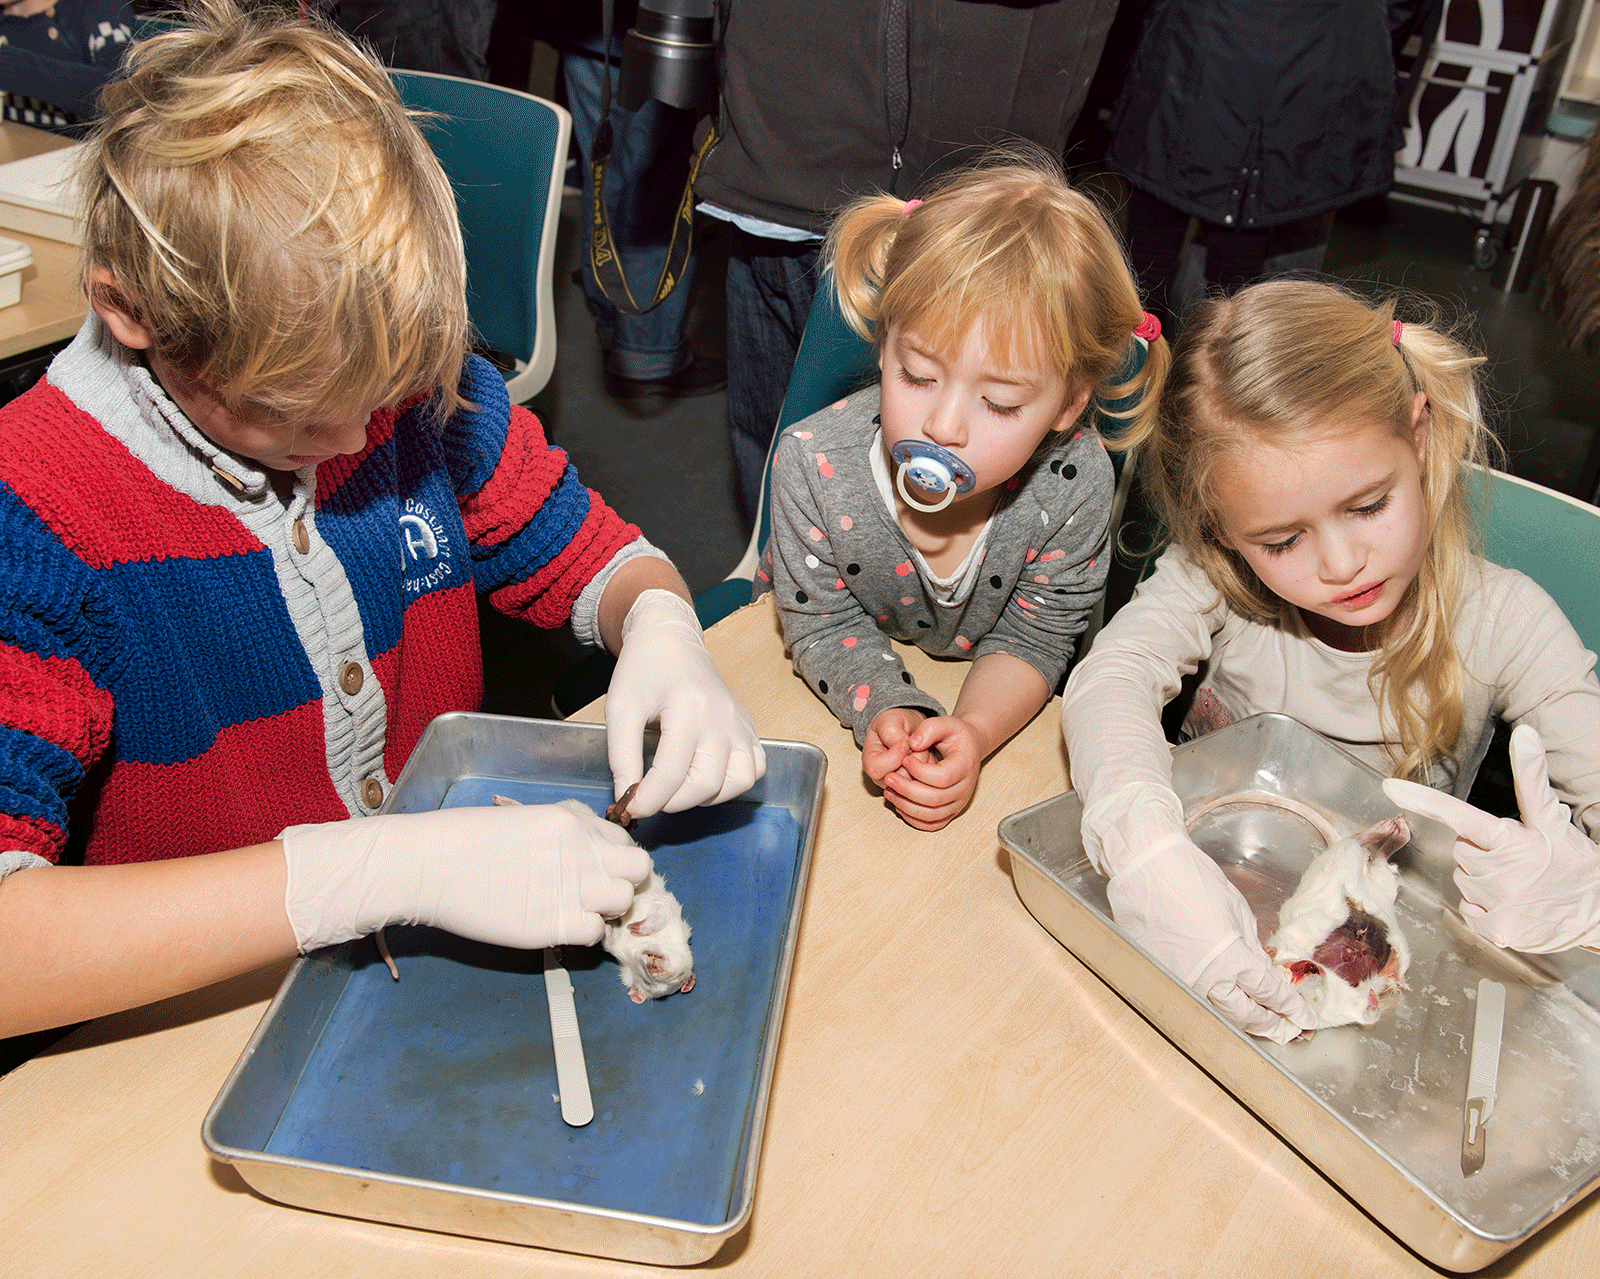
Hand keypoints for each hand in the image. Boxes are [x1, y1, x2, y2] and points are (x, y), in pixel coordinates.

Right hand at [280, 803, 650, 951]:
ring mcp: (568, 886)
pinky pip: (595, 932)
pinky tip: (559, 927)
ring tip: (577, 912)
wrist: (426, 864)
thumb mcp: (523, 819)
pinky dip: (584, 933)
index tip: (599, 873)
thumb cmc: (462, 840)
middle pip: (638, 869)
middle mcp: (579, 849)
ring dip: (607, 911)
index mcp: (571, 820)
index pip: (624, 841)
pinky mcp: (551, 923)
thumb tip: (589, 853)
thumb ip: (564, 834)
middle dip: (624, 884)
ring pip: (624, 902)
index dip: (616, 861)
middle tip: (598, 896)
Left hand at [605, 589, 765, 815]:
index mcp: (689, 708)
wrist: (671, 641)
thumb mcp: (620, 708)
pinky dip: (733, 784)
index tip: (629, 808)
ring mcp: (741, 723)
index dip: (647, 800)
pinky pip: (754, 769)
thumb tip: (626, 798)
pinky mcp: (749, 728)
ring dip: (705, 796)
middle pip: (706, 783)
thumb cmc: (643, 670)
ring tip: (678, 788)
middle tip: (649, 797)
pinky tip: (706, 776)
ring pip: (737, 782)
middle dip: (672, 802)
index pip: (671, 772)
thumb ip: (622, 755)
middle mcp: (722, 718)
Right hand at [862, 707, 929, 781]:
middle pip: (899, 777)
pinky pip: (927, 781)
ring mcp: (900, 785)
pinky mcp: (916, 786)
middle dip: (913, 758)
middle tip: (916, 744)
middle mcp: (884, 779)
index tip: (905, 742)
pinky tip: (927, 756)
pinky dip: (931, 767)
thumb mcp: (889, 720)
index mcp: (871, 763)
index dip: (894, 755)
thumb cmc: (895, 725)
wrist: (909, 730)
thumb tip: (903, 746)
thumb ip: (891, 732)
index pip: (876, 769)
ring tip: (922, 748)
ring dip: (924, 761)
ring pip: (915, 780)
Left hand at [874, 714, 984, 831]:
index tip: (905, 759)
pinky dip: (913, 819)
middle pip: (934, 799)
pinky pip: (933, 824)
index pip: (941, 777)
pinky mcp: (951, 812)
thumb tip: (912, 744)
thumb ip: (930, 728)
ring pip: (931, 815)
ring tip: (889, 791)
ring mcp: (959, 803)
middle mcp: (965, 788)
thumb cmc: (957, 735)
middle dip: (906, 790)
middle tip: (888, 778)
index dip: (919, 771)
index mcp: (965, 766)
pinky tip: (899, 804)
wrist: (970, 748)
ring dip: (906, 806)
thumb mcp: (947, 722)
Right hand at [1084, 783, 1313, 1041]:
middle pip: (1245, 1014)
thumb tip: (1263, 968)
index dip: (1289, 1006)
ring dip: (1242, 1023)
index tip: (1302, 1016)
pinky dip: (1212, 1009)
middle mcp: (1207, 979)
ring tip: (1259, 1027)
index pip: (1269, 992)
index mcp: (1233, 958)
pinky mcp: (1159, 977)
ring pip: (1217, 1015)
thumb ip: (1251, 945)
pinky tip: (1222, 1009)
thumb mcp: (1236, 909)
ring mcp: (1180, 982)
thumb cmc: (1191, 880)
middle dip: (1269, 1024)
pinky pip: (1192, 1000)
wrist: (1145, 870)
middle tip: (1285, 1031)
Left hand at [1383, 725, 1599, 952]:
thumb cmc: (1574, 864)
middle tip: (1516, 859)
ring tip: (1518, 882)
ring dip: (1483, 879)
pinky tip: (1511, 904)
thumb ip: (1532, 779)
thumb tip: (1525, 735)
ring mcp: (1497, 904)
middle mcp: (1500, 873)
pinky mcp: (1494, 930)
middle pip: (1460, 850)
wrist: (1598, 915)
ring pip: (1463, 879)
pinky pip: (1467, 909)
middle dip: (1481, 851)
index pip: (1460, 816)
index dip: (1425, 801)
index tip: (1391, 787)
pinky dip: (1484, 906)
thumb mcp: (1553, 822)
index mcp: (1511, 842)